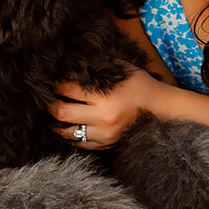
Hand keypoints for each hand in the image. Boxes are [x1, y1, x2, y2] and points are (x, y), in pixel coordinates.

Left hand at [49, 66, 167, 150]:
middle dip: (50, 105)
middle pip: (61, 113)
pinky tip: (69, 126)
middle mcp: (103, 117)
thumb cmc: (141, 85)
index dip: (56, 84)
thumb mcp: (121, 69)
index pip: (68, 89)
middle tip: (46, 99)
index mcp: (106, 96)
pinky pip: (80, 144)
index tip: (51, 82)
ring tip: (54, 115)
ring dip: (57, 123)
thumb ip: (98, 67)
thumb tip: (71, 62)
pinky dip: (71, 135)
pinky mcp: (106, 145)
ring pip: (67, 132)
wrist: (161, 109)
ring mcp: (104, 134)